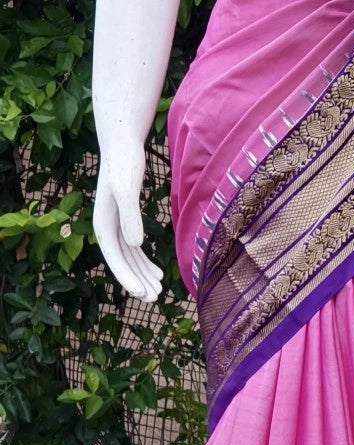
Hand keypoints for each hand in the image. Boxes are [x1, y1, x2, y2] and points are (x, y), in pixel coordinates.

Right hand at [93, 140, 163, 301]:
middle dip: (136, 281)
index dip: (127, 277)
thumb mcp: (127, 190)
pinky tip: (157, 271)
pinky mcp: (126, 218)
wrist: (122, 145)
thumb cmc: (124, 164)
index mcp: (103, 224)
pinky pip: (133, 247)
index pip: (115, 258)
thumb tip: (135, 245)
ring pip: (128, 257)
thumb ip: (130, 217)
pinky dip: (144, 261)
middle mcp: (107, 228)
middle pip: (121, 262)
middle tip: (154, 299)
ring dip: (141, 274)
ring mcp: (115, 224)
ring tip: (158, 290)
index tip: (142, 293)